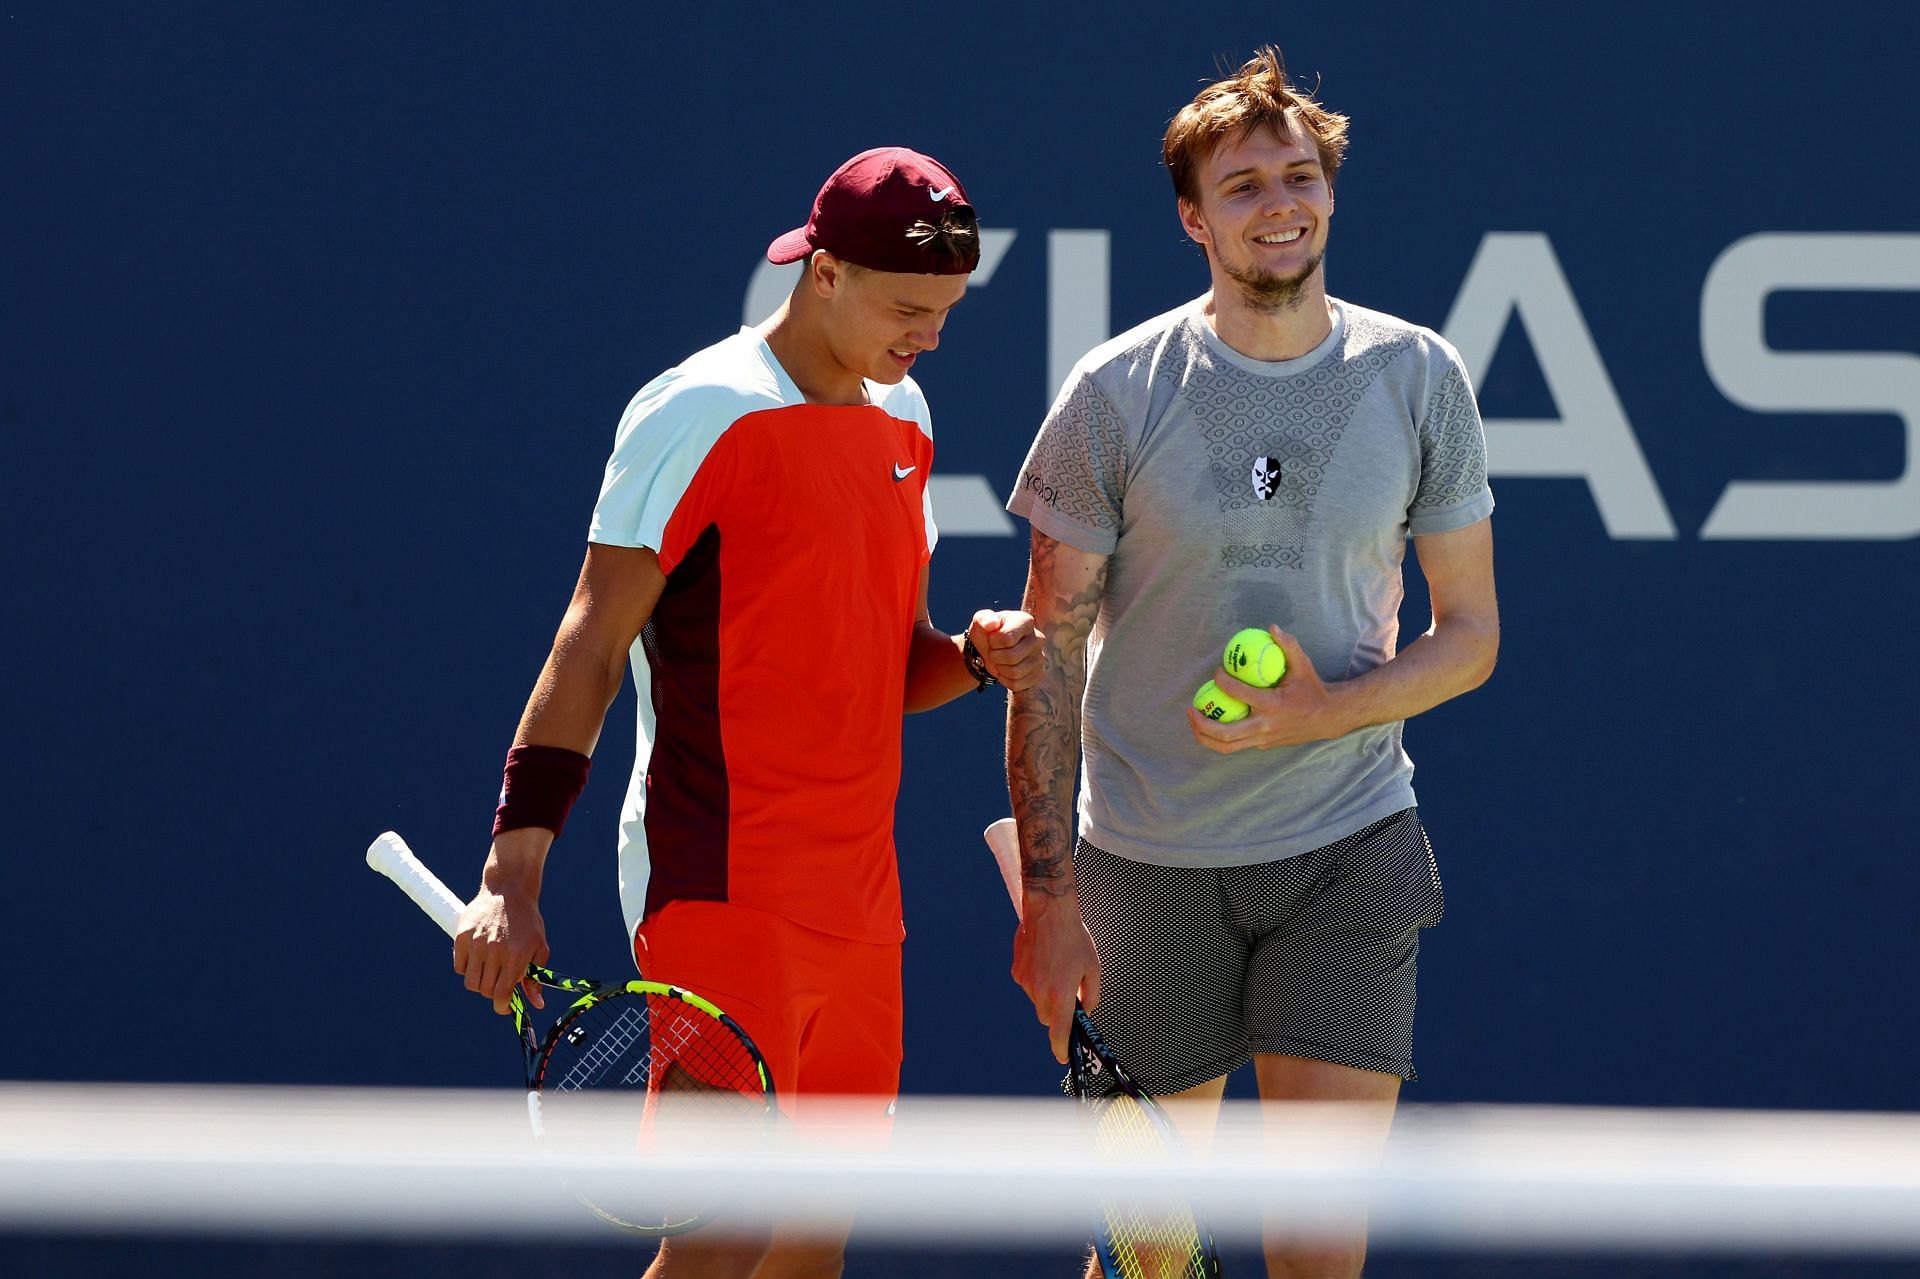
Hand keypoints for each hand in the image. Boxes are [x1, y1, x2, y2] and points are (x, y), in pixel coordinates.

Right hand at [452, 879, 549, 1015]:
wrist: (509, 889)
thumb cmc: (527, 921)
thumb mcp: (539, 947)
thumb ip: (536, 977)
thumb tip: (537, 1005)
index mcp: (515, 955)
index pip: (501, 994)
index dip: (502, 1006)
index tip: (505, 1006)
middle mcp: (494, 951)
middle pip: (485, 990)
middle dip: (493, 992)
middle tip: (499, 982)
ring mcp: (475, 943)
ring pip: (470, 982)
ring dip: (479, 982)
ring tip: (488, 971)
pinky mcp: (462, 936)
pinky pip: (459, 967)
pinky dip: (467, 968)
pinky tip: (477, 959)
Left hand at [970, 609, 1044, 692]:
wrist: (991, 649)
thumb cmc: (988, 633)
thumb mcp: (980, 621)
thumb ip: (983, 619)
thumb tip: (991, 624)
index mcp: (1025, 621)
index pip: (1007, 638)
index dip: (993, 642)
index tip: (992, 638)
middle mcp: (1038, 638)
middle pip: (1012, 657)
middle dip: (995, 657)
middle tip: (994, 652)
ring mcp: (1040, 657)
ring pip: (1015, 672)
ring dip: (1000, 669)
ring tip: (999, 661)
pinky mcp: (1038, 674)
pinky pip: (1018, 684)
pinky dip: (1005, 680)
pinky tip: (1005, 670)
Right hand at [1011, 895, 1100, 1063]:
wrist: (1048, 910)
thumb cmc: (1074, 938)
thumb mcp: (1092, 967)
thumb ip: (1091, 995)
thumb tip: (1085, 1010)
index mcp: (1061, 993)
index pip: (1059, 1032)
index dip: (1061, 1048)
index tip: (1063, 1056)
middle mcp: (1040, 991)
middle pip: (1047, 1018)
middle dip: (1057, 1013)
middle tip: (1068, 993)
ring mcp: (1026, 981)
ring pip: (1037, 1001)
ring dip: (1047, 994)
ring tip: (1056, 968)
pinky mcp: (1017, 971)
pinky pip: (1028, 986)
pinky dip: (1037, 981)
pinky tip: (1045, 960)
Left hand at [1187, 625, 1346, 752]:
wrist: (1328, 718)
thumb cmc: (1312, 689)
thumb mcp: (1304, 665)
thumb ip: (1289, 646)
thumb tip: (1271, 628)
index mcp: (1272, 706)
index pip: (1239, 694)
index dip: (1223, 682)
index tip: (1217, 672)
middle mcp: (1264, 727)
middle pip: (1224, 734)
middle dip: (1201, 724)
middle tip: (1190, 708)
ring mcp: (1263, 740)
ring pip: (1226, 747)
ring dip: (1204, 736)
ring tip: (1193, 719)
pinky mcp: (1262, 745)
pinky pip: (1236, 745)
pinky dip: (1219, 737)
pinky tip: (1211, 721)